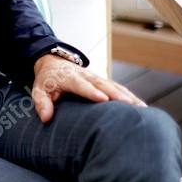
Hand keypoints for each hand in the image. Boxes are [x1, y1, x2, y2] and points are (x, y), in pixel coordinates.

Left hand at [31, 54, 146, 122]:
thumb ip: (42, 103)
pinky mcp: (103, 82)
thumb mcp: (39, 90)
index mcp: (70, 77)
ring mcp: (96, 78)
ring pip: (114, 86)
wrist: (54, 63)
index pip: (82, 85)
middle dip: (117, 95)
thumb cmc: (47, 80)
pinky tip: (141, 107)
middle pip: (104, 85)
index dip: (92, 92)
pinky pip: (118, 89)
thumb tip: (46, 118)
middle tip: (130, 106)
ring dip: (128, 96)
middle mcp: (86, 76)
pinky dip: (130, 96)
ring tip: (142, 109)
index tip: (103, 99)